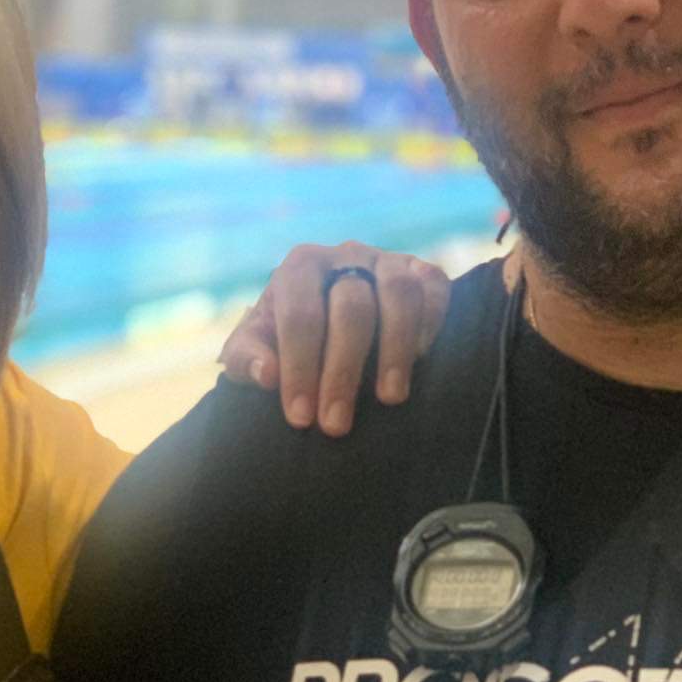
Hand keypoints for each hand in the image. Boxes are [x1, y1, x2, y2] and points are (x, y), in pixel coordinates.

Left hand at [219, 242, 450, 436]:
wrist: (326, 321)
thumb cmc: (284, 340)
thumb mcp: (252, 348)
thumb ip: (246, 359)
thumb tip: (267, 374)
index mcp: (300, 267)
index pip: (299, 315)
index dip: (299, 367)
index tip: (300, 417)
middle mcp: (345, 256)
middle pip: (352, 308)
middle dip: (342, 371)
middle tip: (336, 425)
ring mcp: (388, 262)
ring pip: (400, 294)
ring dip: (396, 349)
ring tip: (389, 398)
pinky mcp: (423, 273)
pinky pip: (435, 288)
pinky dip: (432, 322)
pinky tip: (421, 359)